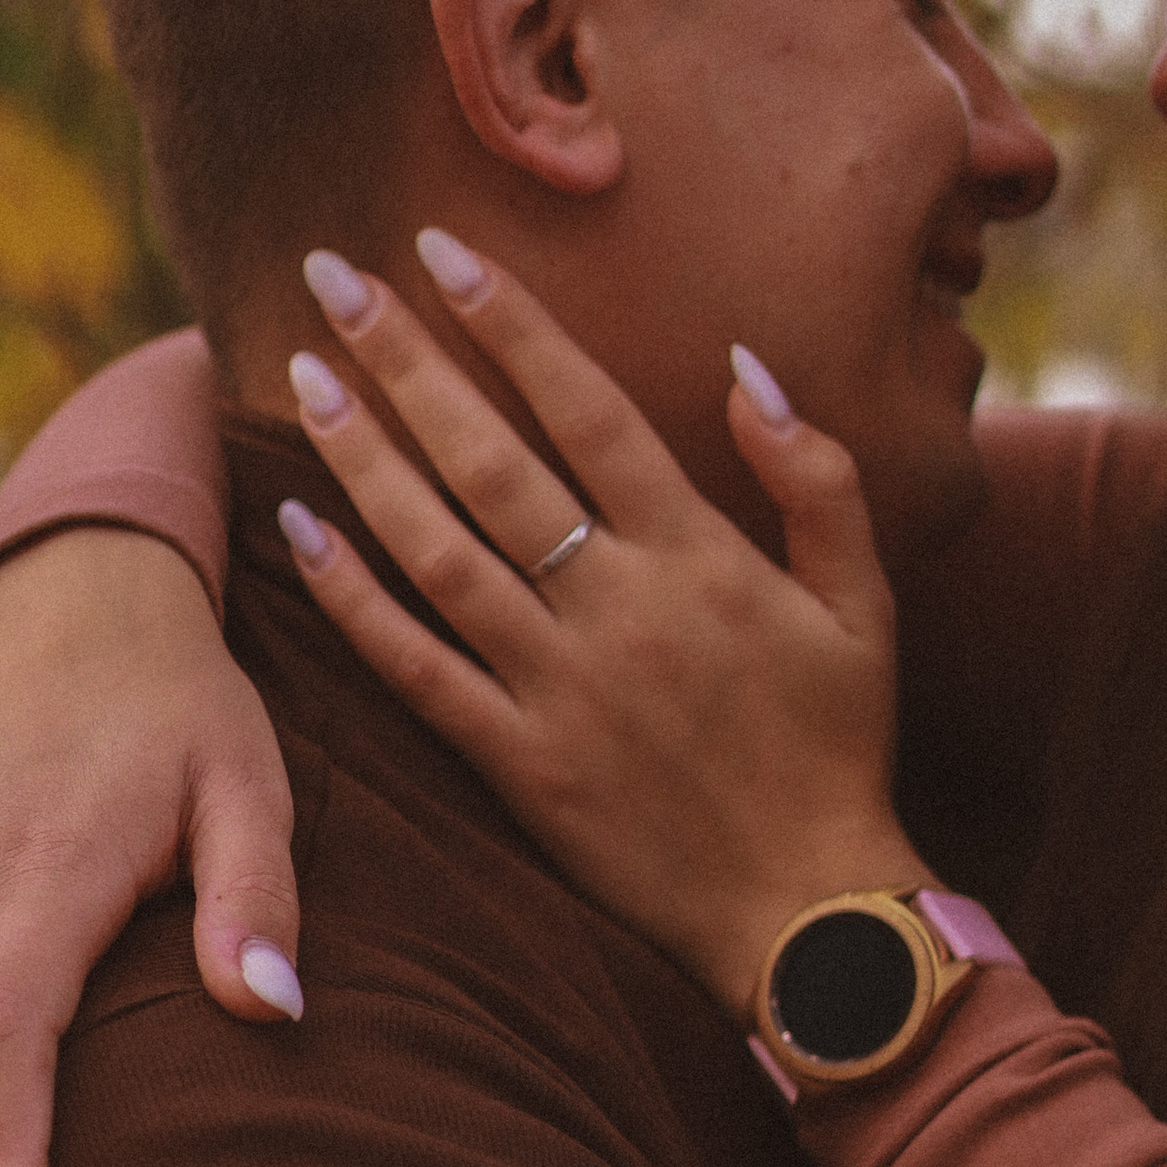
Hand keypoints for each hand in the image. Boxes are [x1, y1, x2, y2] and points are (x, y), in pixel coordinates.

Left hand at [283, 237, 911, 1018]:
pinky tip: (299, 531)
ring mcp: (561, 689)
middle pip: (491, 461)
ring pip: (438, 551)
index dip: (510, 323)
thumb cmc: (843, 754)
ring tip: (303, 377)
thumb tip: (748, 368)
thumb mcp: (866, 607)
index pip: (587, 410)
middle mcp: (620, 610)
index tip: (441, 248)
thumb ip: (818, 479)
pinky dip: (354, 600)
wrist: (813, 918)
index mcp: (702, 558)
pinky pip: (418, 671)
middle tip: (331, 277)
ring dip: (363, 458)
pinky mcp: (521, 767)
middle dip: (406, 359)